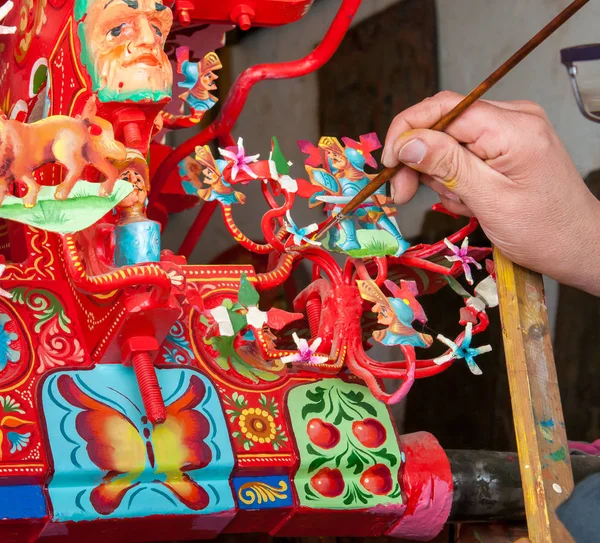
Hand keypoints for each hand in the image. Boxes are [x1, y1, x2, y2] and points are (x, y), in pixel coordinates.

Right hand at [382, 91, 599, 294]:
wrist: (578, 246)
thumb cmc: (544, 232)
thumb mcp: (490, 201)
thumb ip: (448, 166)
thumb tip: (407, 141)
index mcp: (513, 127)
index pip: (444, 108)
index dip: (407, 131)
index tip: (388, 165)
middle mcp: (512, 118)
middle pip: (442, 123)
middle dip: (419, 160)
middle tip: (403, 195)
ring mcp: (510, 130)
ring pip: (448, 140)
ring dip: (440, 176)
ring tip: (460, 204)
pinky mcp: (505, 145)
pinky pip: (463, 152)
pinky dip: (455, 178)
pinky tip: (468, 200)